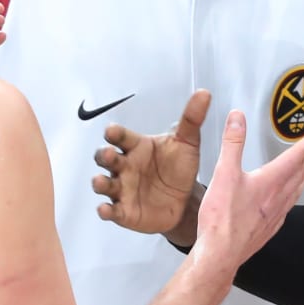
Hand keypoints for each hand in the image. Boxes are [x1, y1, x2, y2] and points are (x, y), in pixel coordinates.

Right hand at [93, 89, 209, 235]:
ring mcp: (122, 188)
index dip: (114, 133)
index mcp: (137, 146)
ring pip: (104, 183)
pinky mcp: (123, 210)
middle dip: (104, 155)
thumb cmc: (179, 168)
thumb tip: (204, 94)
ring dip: (99, 182)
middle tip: (109, 153)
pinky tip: (105, 209)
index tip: (112, 131)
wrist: (185, 199)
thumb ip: (192, 119)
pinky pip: (111, 209)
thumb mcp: (188, 142)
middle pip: (106, 157)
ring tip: (100, 182)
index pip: (120, 136)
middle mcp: (125, 166)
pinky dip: (105, 210)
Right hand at [189, 110, 303, 275]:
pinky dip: (293, 197)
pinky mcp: (269, 228)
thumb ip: (232, 143)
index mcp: (270, 181)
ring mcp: (275, 215)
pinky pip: (287, 208)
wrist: (221, 253)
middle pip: (300, 174)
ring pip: (296, 191)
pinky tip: (289, 200)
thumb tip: (237, 119)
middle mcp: (277, 198)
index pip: (294, 158)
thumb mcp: (224, 173)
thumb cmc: (222, 218)